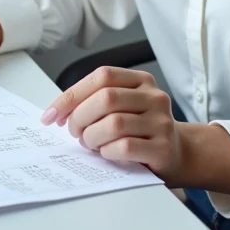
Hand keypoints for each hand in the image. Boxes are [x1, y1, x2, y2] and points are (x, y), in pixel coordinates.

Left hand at [41, 66, 184, 179]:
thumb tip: (57, 111)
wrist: (177, 153)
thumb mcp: (123, 106)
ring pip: (114, 124)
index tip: (52, 114)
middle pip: (106, 99)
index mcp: (141, 80)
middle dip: (80, 118)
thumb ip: (95, 101)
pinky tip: (107, 153)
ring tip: (91, 143)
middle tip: (75, 132)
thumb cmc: (141, 129)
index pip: (101, 76)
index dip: (72, 95)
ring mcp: (161, 121)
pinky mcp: (163, 148)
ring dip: (92, 137)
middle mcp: (154, 97)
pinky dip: (107, 151)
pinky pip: (125, 147)